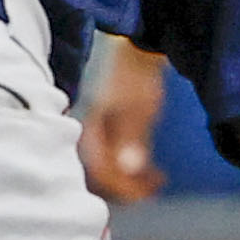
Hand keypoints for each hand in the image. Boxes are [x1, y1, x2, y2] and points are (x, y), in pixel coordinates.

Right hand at [78, 51, 165, 202]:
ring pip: (106, 166)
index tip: (146, 193)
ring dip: (130, 177)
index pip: (98, 172)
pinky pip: (111, 155)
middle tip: (152, 189)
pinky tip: (146, 166)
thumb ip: (131, 139)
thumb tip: (128, 168)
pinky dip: (129, 164)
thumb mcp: (138, 108)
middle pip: (99, 174)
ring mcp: (92, 129)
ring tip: (155, 178)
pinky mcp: (102, 126)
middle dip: (126, 186)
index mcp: (86, 128)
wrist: (137, 46)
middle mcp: (83, 131)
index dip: (123, 187)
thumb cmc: (136, 72)